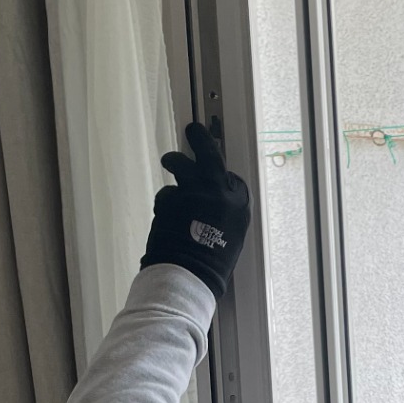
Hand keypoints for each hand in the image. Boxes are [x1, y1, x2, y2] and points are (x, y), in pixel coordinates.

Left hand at [141, 120, 251, 298]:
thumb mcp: (232, 236)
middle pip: (210, 156)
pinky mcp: (170, 199)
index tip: (214, 171)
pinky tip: (167, 216)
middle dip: (201, 139)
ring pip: (181, 167)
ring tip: (170, 160)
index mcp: (238, 205)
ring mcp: (192, 193)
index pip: (232, 179)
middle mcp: (217, 193)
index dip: (222, 175)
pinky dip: (166, 202)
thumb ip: (225, 213)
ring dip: (174, 161)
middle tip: (194, 130)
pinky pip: (166, 194)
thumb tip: (215, 204)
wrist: (188, 273)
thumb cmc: (212, 262)